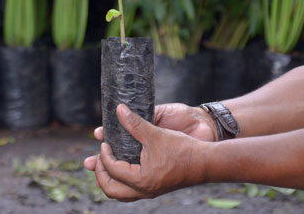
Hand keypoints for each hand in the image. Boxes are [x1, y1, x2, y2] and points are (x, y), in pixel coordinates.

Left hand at [84, 104, 207, 200]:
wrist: (206, 162)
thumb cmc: (182, 148)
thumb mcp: (155, 133)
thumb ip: (134, 123)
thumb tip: (119, 109)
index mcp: (141, 179)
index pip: (112, 169)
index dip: (104, 154)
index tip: (104, 142)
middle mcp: (144, 190)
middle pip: (110, 189)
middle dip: (100, 173)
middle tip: (97, 157)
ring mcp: (149, 192)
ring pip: (120, 194)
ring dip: (108, 180)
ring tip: (104, 164)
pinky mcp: (155, 189)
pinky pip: (130, 192)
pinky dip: (120, 182)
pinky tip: (121, 167)